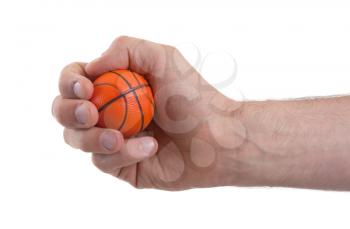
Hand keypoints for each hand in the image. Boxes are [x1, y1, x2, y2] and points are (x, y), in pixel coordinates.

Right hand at [52, 36, 247, 189]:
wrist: (216, 138)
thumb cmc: (192, 97)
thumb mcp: (162, 58)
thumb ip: (124, 49)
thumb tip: (90, 69)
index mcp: (113, 86)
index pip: (74, 81)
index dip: (70, 83)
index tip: (85, 88)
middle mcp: (108, 112)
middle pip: (65, 112)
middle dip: (69, 112)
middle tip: (91, 113)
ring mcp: (113, 140)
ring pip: (77, 140)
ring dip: (93, 138)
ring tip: (120, 136)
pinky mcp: (121, 166)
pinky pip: (103, 162)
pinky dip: (123, 153)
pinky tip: (150, 147)